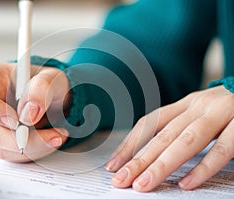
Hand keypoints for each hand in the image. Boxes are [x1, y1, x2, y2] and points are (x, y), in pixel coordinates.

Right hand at [0, 63, 69, 161]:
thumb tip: (29, 114)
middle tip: (52, 135)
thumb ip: (41, 88)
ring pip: (2, 148)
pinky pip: (14, 155)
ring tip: (58, 136)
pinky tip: (51, 141)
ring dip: (33, 147)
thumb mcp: (52, 78)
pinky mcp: (4, 143)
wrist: (56, 99)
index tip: (15, 118)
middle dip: (22, 138)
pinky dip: (35, 152)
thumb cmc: (48, 83)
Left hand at [105, 86, 233, 191]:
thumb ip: (181, 126)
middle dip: (139, 160)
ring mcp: (221, 113)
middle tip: (121, 180)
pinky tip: (186, 184)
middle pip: (162, 136)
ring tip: (144, 185)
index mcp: (186, 103)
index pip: (150, 123)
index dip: (130, 144)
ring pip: (186, 141)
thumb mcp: (200, 112)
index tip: (114, 164)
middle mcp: (198, 106)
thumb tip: (153, 152)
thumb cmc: (229, 108)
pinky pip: (223, 149)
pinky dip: (204, 167)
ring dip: (162, 165)